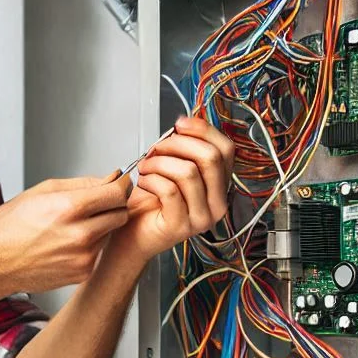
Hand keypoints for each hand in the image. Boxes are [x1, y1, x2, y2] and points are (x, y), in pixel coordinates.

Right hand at [0, 174, 132, 294]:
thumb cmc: (8, 228)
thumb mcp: (41, 192)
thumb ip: (81, 184)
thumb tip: (110, 179)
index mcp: (69, 208)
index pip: (117, 193)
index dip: (120, 186)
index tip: (117, 184)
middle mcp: (80, 235)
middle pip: (120, 214)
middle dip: (112, 206)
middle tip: (94, 205)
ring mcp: (83, 257)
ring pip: (109, 233)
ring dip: (98, 227)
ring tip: (68, 227)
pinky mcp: (82, 273)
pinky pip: (98, 253)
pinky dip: (88, 246)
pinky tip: (64, 245)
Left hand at [109, 116, 233, 266]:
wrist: (132, 235)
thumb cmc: (150, 202)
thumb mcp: (171, 168)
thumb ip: (183, 149)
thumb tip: (184, 123)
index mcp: (220, 187)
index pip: (226, 149)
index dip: (203, 130)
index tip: (179, 124)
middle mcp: (217, 204)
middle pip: (210, 158)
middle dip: (177, 145)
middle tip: (155, 150)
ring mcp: (202, 218)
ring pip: (188, 172)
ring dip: (159, 163)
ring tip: (145, 168)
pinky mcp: (181, 227)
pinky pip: (169, 190)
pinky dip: (151, 180)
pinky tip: (143, 183)